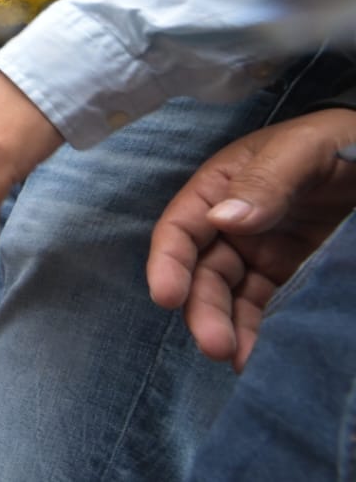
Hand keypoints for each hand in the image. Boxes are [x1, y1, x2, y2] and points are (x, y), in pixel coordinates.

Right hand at [147, 107, 355, 369]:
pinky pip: (264, 307)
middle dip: (202, 310)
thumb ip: (264, 182)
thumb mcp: (301, 150)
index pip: (180, 229)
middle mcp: (229, 225)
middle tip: (216, 345)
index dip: (168, 263)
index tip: (167, 296)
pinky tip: (259, 355)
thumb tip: (222, 220)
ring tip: (239, 361)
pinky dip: (257, 331)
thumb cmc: (337, 142)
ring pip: (229, 297)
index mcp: (219, 189)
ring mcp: (258, 253)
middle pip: (202, 273)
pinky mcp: (286, 275)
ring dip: (228, 328)